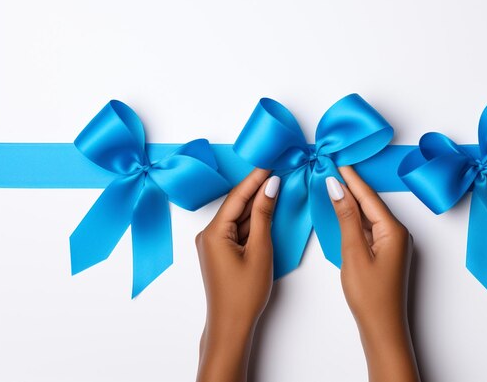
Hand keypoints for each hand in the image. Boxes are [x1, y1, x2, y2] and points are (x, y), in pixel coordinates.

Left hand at [195, 168, 279, 381]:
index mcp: (213, 232)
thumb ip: (264, 216)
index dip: (255, 178)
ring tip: (277, 187)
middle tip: (278, 170)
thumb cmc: (244, 293)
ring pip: (238, 217)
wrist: (231, 325)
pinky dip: (252, 222)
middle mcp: (208, 234)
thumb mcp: (260, 250)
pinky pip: (237, 230)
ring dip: (256, 206)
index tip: (271, 161)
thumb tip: (270, 187)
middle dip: (257, 189)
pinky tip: (267, 212)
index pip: (237, 197)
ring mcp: (213, 244)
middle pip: (236, 205)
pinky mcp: (219, 252)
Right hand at [327, 166, 419, 381]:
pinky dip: (354, 218)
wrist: (382, 328)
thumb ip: (346, 218)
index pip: (368, 196)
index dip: (350, 177)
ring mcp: (392, 243)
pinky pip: (369, 227)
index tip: (336, 159)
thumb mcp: (354, 252)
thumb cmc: (369, 295)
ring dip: (351, 201)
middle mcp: (397, 233)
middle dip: (350, 185)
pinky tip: (343, 212)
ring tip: (333, 183)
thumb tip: (337, 188)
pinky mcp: (385, 253)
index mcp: (394, 230)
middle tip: (331, 166)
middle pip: (370, 202)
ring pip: (368, 215)